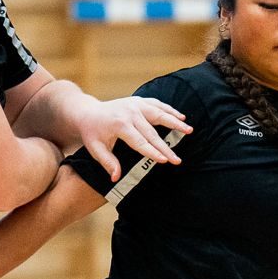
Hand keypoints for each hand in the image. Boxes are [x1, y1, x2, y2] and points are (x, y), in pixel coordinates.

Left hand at [76, 96, 190, 181]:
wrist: (88, 112)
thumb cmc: (93, 133)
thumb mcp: (95, 149)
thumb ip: (107, 162)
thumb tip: (116, 177)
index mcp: (119, 125)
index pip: (139, 142)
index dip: (152, 152)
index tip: (164, 161)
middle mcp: (129, 113)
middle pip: (152, 132)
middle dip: (166, 147)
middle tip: (177, 159)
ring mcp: (135, 105)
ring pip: (159, 114)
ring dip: (175, 122)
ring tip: (189, 130)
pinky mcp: (139, 101)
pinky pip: (157, 104)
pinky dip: (170, 110)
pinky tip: (181, 117)